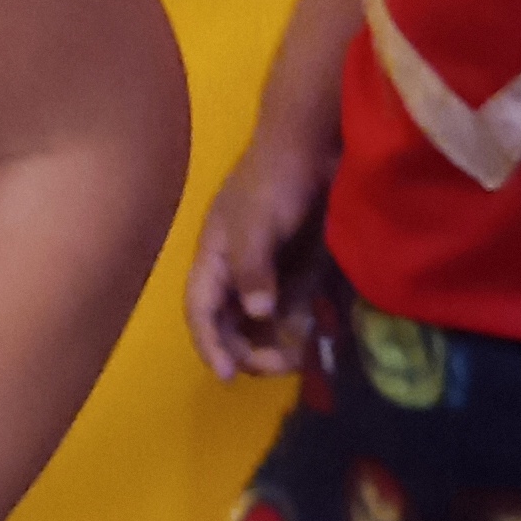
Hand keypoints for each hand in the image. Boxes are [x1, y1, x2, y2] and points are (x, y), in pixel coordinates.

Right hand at [182, 136, 326, 380]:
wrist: (315, 144)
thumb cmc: (276, 178)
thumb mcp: (257, 220)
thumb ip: (252, 267)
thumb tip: (255, 313)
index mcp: (215, 256)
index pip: (201, 308)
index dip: (209, 343)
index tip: (227, 375)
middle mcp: (238, 268)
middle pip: (231, 323)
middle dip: (250, 350)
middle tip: (281, 366)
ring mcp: (269, 268)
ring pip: (264, 322)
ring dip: (278, 342)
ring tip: (303, 355)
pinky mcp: (299, 266)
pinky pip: (294, 307)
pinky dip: (301, 326)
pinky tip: (318, 334)